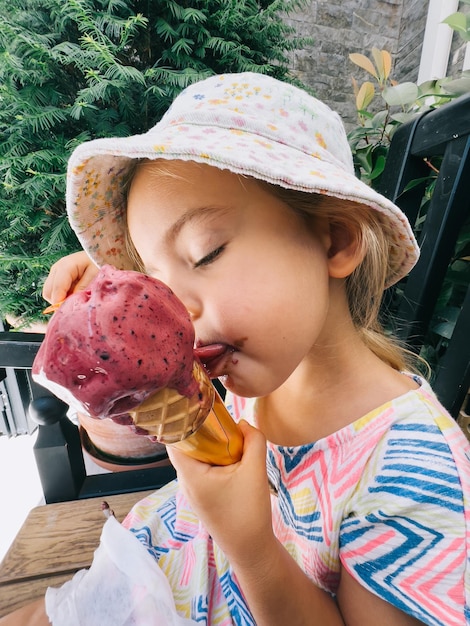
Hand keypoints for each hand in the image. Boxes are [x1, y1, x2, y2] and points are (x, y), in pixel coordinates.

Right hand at [42, 251, 98, 303]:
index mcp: (66, 265)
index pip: (57, 288)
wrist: (100, 254)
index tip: (68, 312)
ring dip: (60, 300)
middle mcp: (57, 268)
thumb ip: (83, 287)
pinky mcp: (57, 277)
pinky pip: (54, 292)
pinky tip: (74, 296)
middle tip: (74, 308)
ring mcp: (55, 273)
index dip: (60, 302)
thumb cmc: (99, 262)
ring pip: (49, 294)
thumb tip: (72, 302)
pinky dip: (62, 297)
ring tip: (76, 301)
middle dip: (59, 303)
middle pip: (48, 293)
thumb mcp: (95, 274)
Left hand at [167, 420, 274, 566]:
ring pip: (196, 455)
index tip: (198, 403)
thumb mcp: (255, 470)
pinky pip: (204, 466)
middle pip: (185, 444)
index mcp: (189, 474)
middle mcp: (185, 480)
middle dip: (202, 428)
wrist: (251, 548)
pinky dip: (215, 457)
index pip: (173, 438)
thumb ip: (253, 440)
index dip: (182, 419)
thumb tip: (243, 423)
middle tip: (221, 416)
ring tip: (230, 434)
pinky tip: (233, 455)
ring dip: (212, 444)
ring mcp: (192, 488)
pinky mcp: (203, 494)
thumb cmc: (248, 511)